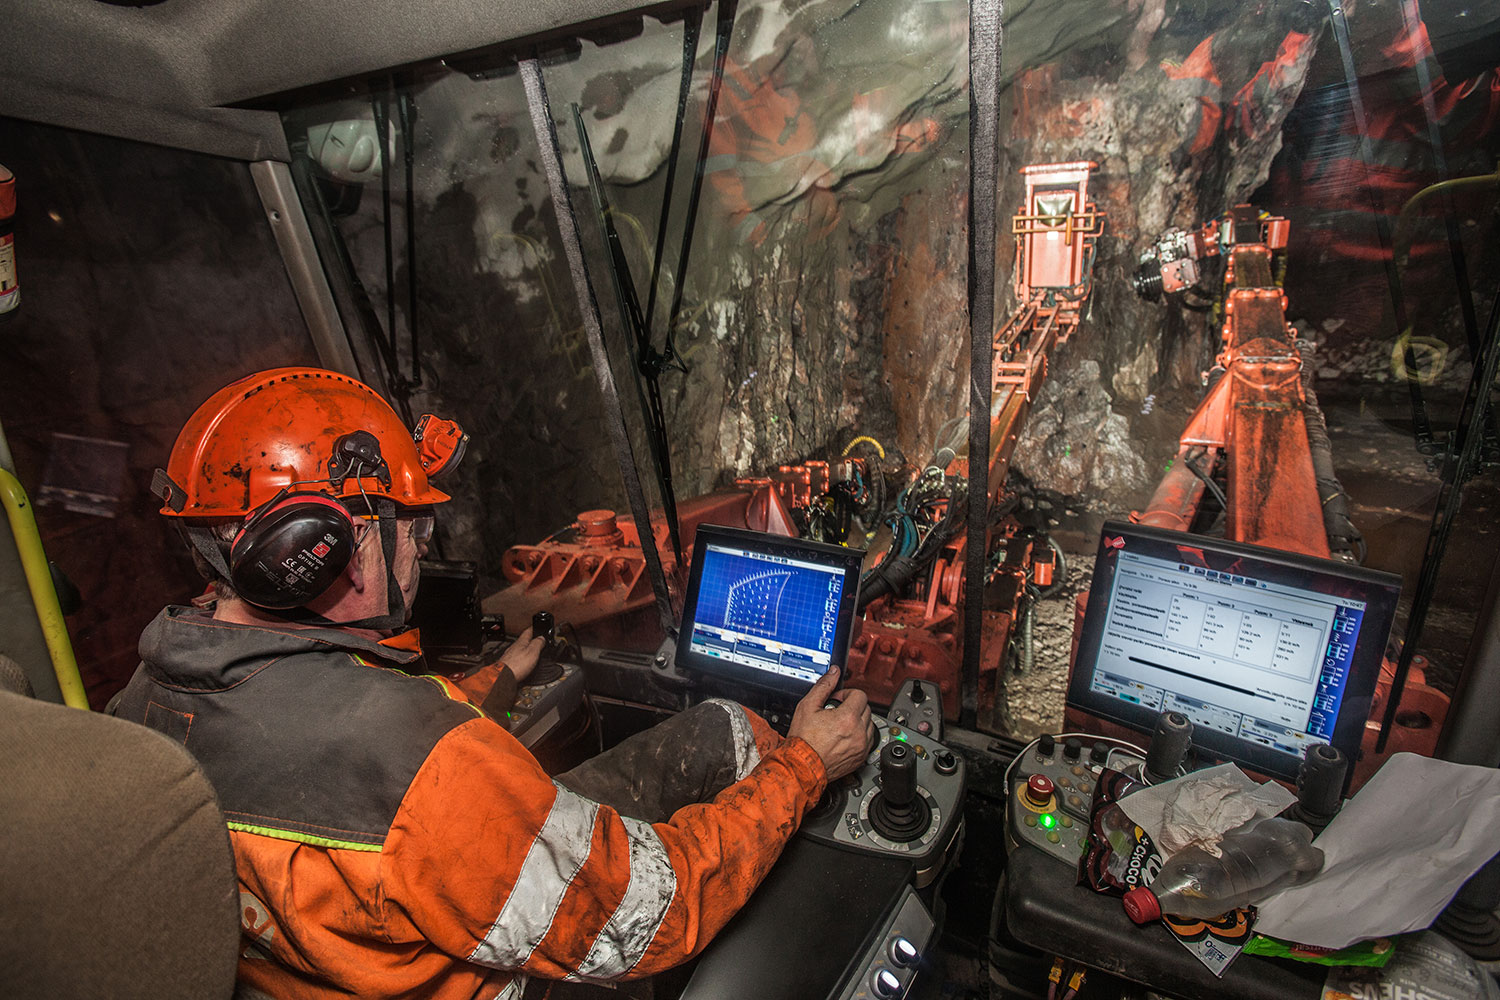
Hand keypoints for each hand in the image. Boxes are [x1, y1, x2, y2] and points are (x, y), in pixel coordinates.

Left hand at [500, 626, 545, 683]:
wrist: (502, 678)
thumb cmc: (515, 665)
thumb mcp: (532, 652)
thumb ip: (538, 643)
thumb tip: (542, 638)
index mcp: (521, 642)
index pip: (528, 631)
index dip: (534, 627)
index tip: (537, 625)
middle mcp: (514, 648)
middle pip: (523, 640)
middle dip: (530, 639)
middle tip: (536, 638)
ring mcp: (510, 656)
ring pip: (519, 649)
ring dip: (526, 649)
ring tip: (532, 650)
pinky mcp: (508, 665)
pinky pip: (517, 658)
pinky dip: (522, 658)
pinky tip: (524, 662)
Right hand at [787, 667, 872, 782]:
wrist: (802, 766)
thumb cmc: (803, 740)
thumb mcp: (807, 706)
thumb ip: (823, 686)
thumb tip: (833, 673)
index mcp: (847, 718)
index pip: (860, 695)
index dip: (847, 694)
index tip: (837, 699)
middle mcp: (858, 733)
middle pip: (866, 708)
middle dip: (853, 706)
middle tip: (836, 711)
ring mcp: (861, 747)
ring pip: (869, 724)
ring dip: (858, 721)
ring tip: (840, 725)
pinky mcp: (860, 758)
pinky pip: (868, 741)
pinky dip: (859, 736)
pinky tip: (844, 737)